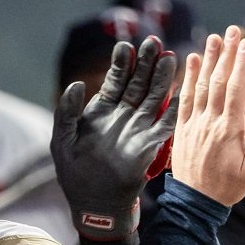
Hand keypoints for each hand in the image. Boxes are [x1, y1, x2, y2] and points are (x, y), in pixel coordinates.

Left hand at [51, 35, 176, 240]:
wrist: (94, 203)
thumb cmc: (74, 173)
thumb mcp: (62, 140)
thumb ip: (66, 112)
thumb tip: (77, 84)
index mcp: (100, 112)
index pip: (115, 81)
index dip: (121, 63)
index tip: (125, 46)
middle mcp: (122, 115)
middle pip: (137, 82)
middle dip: (146, 62)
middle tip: (153, 41)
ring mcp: (138, 127)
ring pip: (153, 96)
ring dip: (162, 77)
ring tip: (169, 55)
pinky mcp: (151, 143)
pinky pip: (166, 122)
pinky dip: (175, 106)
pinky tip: (182, 88)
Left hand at [171, 26, 244, 206]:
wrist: (194, 204)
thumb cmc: (227, 189)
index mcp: (228, 130)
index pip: (235, 89)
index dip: (240, 64)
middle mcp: (208, 122)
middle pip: (218, 81)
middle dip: (225, 53)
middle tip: (232, 29)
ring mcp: (192, 124)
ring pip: (199, 86)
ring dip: (206, 60)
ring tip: (212, 37)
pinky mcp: (181, 129)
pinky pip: (183, 99)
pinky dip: (186, 78)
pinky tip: (189, 61)